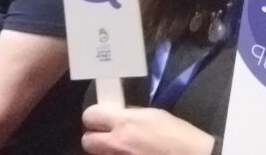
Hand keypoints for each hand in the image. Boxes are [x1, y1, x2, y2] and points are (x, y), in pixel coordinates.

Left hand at [82, 105, 214, 154]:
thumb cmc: (178, 135)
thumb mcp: (153, 115)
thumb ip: (130, 116)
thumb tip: (117, 117)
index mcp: (124, 123)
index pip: (90, 116)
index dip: (94, 117)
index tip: (100, 118)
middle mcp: (116, 144)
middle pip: (87, 141)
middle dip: (95, 138)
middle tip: (108, 136)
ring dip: (106, 151)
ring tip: (122, 148)